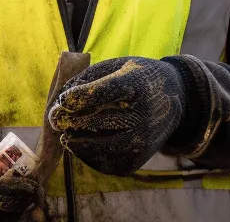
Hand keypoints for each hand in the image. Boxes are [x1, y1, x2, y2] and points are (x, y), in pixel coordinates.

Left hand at [46, 56, 186, 175]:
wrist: (174, 97)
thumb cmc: (136, 78)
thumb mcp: (116, 66)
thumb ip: (88, 79)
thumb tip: (60, 101)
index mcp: (135, 84)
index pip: (105, 92)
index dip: (80, 97)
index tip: (64, 101)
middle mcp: (142, 113)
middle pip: (100, 122)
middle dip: (72, 122)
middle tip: (55, 120)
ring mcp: (143, 138)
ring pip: (103, 147)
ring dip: (78, 144)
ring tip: (65, 137)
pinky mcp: (140, 158)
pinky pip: (109, 164)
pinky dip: (89, 157)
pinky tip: (79, 147)